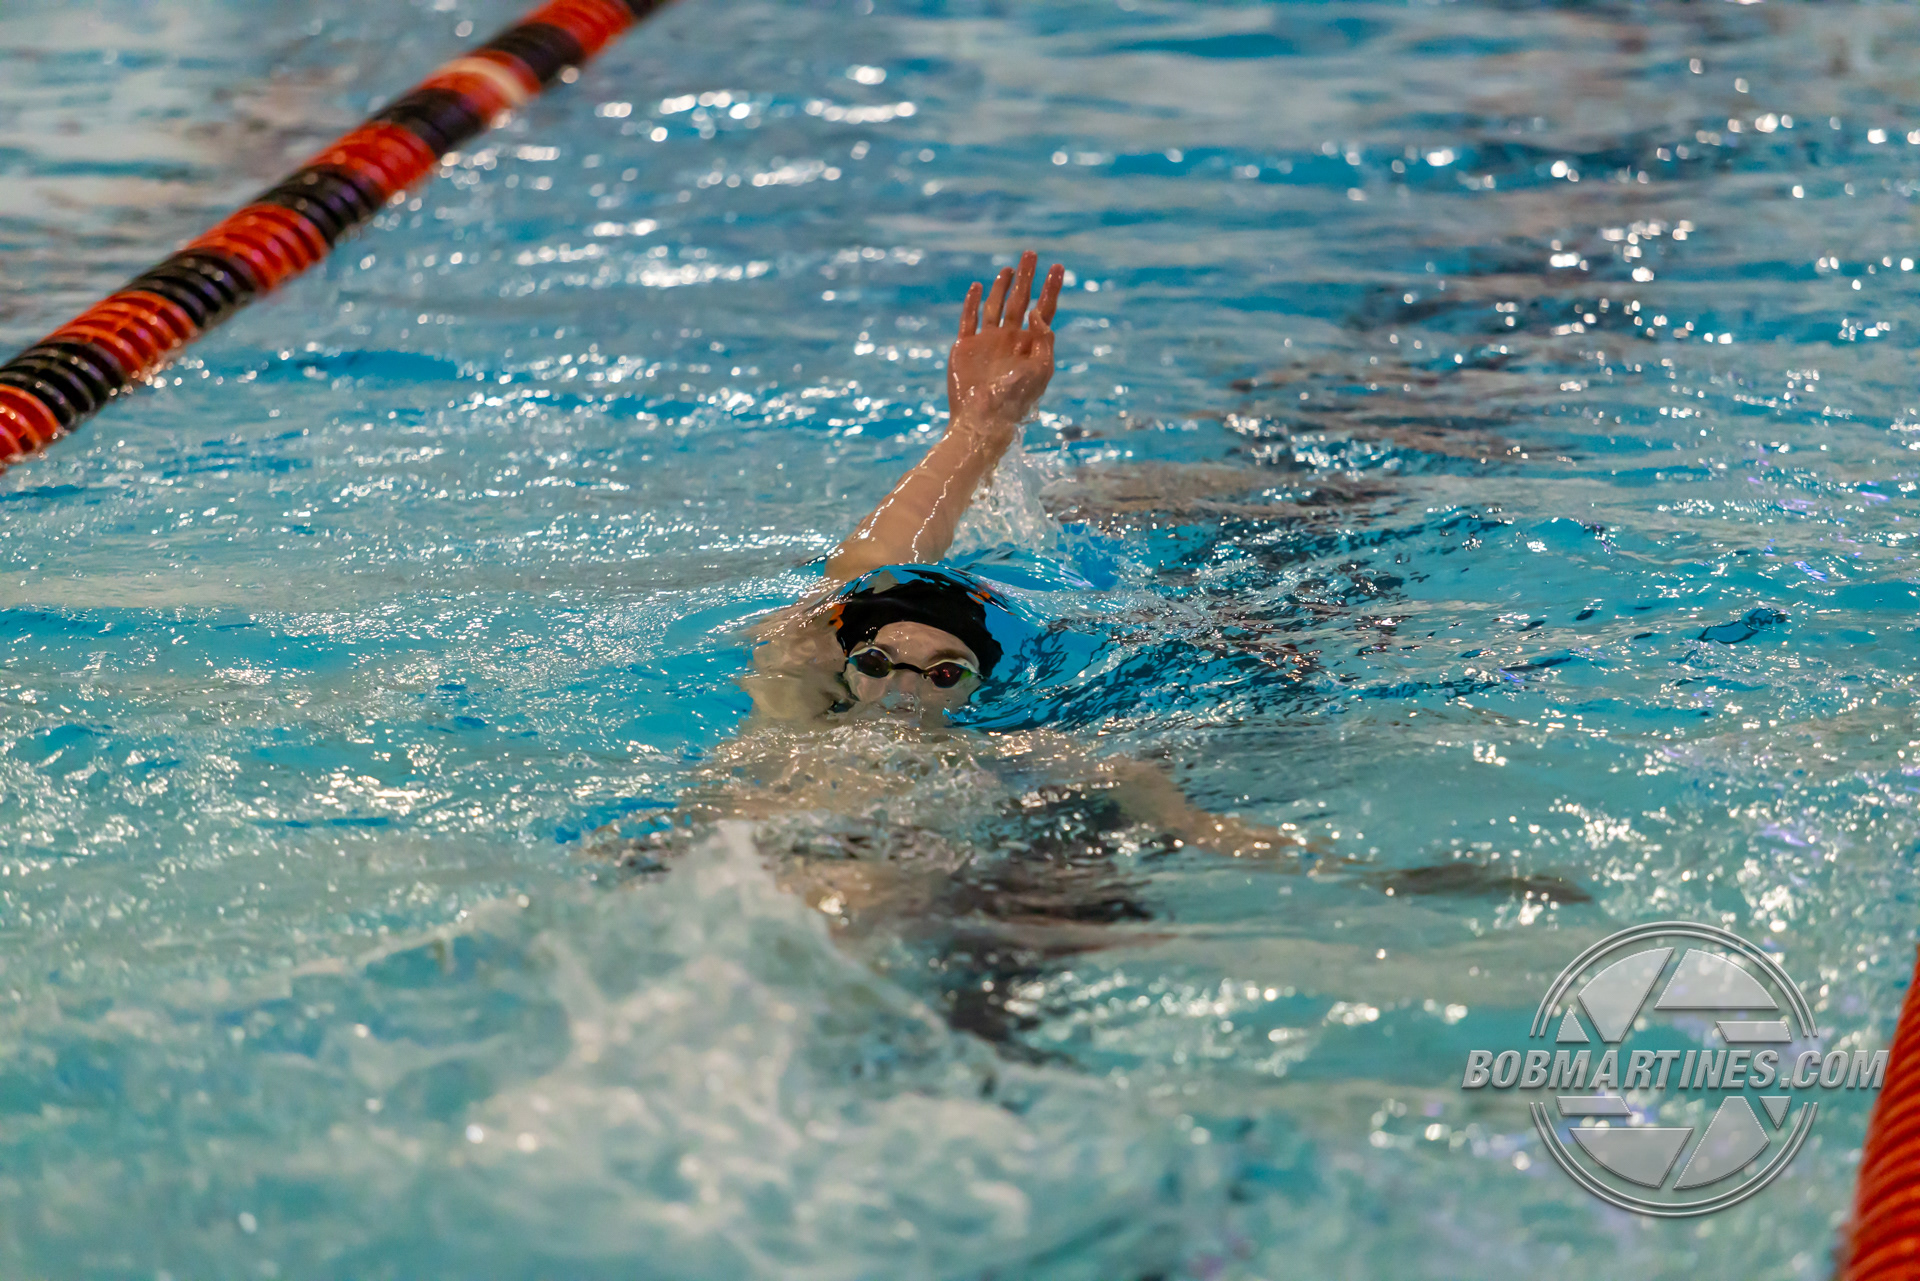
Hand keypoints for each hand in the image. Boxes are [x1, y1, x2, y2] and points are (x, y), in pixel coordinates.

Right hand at [947, 250, 1064, 444]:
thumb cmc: (1016, 398)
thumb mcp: (1041, 368)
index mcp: (1030, 346)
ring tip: (1009, 268)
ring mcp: (987, 343)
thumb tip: (1038, 311)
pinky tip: (977, 286)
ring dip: (1002, 286)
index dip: (1051, 288)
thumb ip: (1044, 337)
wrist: (983, 417)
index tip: (1057, 266)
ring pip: (995, 306)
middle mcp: (1010, 341)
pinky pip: (968, 319)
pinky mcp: (965, 347)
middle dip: (1027, 278)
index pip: (1045, 310)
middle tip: (1031, 253)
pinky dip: (971, 302)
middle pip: (1021, 301)